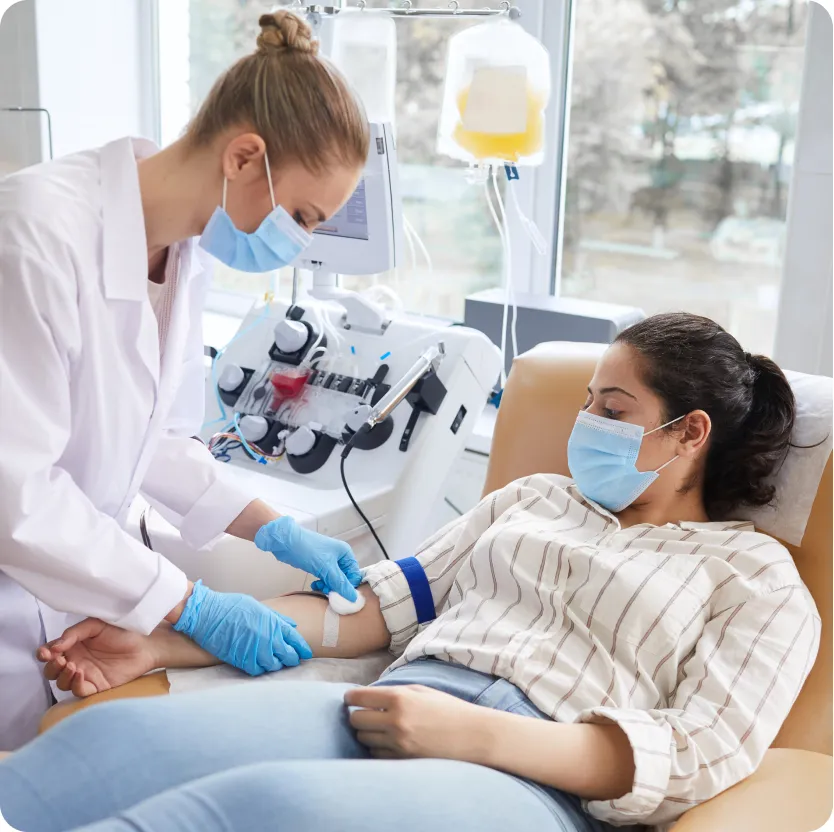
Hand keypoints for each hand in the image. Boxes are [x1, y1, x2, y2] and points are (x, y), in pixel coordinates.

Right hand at [36, 619, 157, 697]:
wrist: (146, 643)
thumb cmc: (123, 631)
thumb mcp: (97, 625)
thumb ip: (75, 633)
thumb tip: (55, 647)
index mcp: (73, 645)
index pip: (50, 652)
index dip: (43, 654)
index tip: (46, 652)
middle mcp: (76, 661)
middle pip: (51, 671)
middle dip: (51, 667)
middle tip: (60, 660)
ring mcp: (85, 675)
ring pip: (62, 683)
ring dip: (62, 676)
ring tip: (73, 665)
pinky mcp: (96, 686)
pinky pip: (79, 691)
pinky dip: (76, 685)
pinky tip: (81, 673)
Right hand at [173, 580, 312, 675]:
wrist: (208, 614)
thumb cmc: (231, 606)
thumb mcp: (258, 607)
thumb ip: (276, 618)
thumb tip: (292, 625)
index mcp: (274, 623)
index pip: (295, 639)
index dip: (302, 648)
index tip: (305, 653)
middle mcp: (268, 638)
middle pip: (288, 655)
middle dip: (292, 658)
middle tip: (291, 660)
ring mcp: (256, 651)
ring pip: (274, 666)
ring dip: (276, 665)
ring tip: (275, 662)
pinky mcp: (242, 660)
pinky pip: (257, 671)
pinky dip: (260, 669)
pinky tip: (259, 665)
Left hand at [255, 516, 361, 601]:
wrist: (285, 542)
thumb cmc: (307, 550)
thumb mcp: (326, 568)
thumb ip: (340, 583)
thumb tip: (353, 598)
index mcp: (345, 553)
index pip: (354, 575)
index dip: (348, 586)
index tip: (339, 595)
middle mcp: (339, 556)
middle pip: (344, 578)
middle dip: (336, 587)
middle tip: (327, 591)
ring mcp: (328, 561)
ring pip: (334, 580)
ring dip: (328, 586)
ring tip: (319, 587)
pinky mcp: (318, 565)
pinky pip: (325, 578)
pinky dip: (322, 583)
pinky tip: (314, 585)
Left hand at [345, 684, 489, 761]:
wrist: (472, 736)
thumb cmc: (448, 709)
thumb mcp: (422, 691)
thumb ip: (395, 692)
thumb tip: (370, 695)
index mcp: (400, 698)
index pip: (359, 698)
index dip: (350, 697)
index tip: (349, 698)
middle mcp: (395, 721)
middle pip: (356, 720)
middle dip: (357, 715)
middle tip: (365, 712)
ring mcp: (398, 743)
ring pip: (363, 738)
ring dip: (367, 732)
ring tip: (379, 727)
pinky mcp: (402, 761)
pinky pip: (376, 755)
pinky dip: (378, 747)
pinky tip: (388, 741)